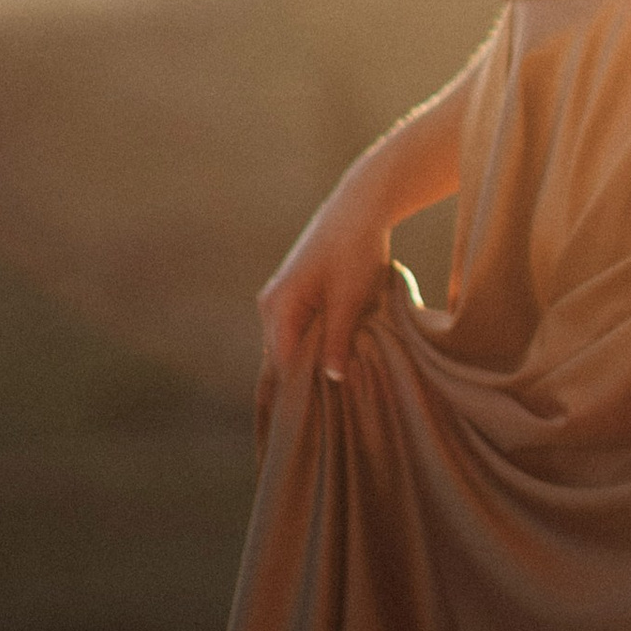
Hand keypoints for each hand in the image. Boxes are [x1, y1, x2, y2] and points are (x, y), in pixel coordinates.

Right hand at [257, 162, 394, 400]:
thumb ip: (337, 340)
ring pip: (288, 346)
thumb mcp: (349, 299)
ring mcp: (281, 299)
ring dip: (304, 368)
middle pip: (279, 360)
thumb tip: (331, 380)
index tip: (307, 424)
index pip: (280, 368)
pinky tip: (325, 365)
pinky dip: (309, 349)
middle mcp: (271, 306)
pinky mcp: (296, 293)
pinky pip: (296, 332)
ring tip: (322, 399)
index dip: (294, 397)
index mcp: (278, 309)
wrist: (359, 206)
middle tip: (312, 418)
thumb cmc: (355, 249)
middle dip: (295, 386)